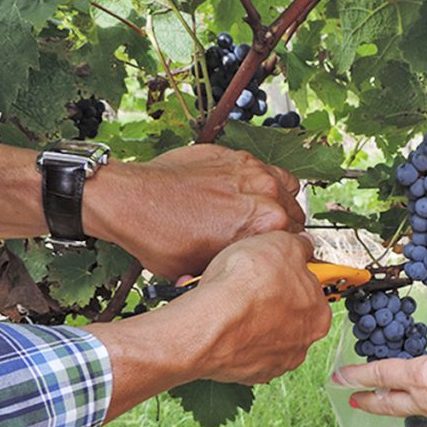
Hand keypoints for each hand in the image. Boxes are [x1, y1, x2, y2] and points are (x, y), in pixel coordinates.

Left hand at [85, 145, 304, 277]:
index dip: (283, 251)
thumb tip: (251, 270)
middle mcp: (266, 192)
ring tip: (256, 214)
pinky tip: (239, 195)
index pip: (296, 241)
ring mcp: (251, 169)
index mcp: (266, 224)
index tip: (273, 253)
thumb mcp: (205, 270)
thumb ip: (240, 264)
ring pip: (284, 187)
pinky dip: (257, 182)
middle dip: (282, 226)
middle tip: (261, 237)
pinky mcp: (233, 155)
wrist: (130, 202)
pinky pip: (262, 169)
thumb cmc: (161, 239)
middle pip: (294, 213)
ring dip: (275, 201)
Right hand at [86, 231, 329, 420]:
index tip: (274, 269)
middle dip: (269, 299)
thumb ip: (299, 246)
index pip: (310, 289)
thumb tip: (303, 245)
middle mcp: (302, 342)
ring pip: (264, 334)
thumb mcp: (280, 243)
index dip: (289, 274)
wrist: (208, 322)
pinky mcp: (248, 373)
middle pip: (288, 314)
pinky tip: (222, 322)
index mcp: (317, 313)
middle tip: (248, 284)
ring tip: (229, 302)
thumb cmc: (245, 286)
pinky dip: (235, 338)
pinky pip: (244, 351)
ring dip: (251, 320)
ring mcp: (275, 361)